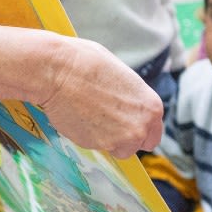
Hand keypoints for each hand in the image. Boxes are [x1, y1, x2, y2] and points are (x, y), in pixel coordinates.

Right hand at [38, 35, 163, 158]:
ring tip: (91, 116)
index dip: (140, 129)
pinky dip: (89, 137)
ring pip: (117, 148)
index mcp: (151, 106)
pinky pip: (97, 147)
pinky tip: (80, 117)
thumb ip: (130, 95)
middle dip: (126, 138)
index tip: (128, 125)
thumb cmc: (85, 63)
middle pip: (138, 144)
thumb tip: (124, 101)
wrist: (57, 72)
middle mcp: (140, 126)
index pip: (154, 132)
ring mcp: (119, 139)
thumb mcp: (120, 73)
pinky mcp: (97, 146)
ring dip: (107, 139)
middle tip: (108, 122)